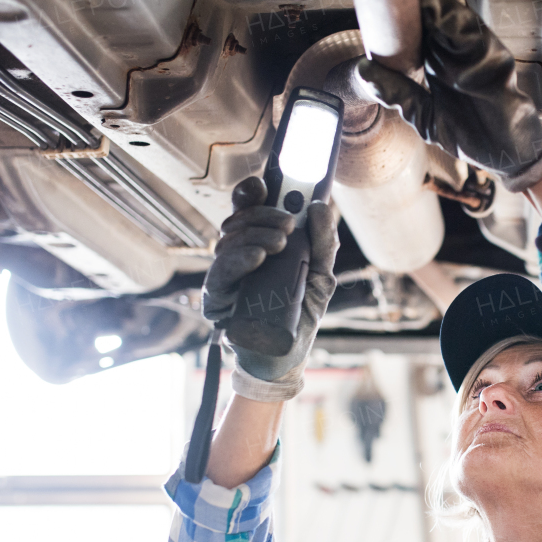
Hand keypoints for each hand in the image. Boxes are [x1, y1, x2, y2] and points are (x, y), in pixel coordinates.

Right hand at [202, 176, 339, 384]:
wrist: (287, 357)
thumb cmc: (300, 315)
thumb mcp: (321, 277)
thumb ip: (324, 244)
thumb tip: (319, 207)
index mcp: (259, 244)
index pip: (248, 210)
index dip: (251, 193)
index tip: (263, 185)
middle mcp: (238, 255)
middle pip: (238, 219)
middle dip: (263, 215)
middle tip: (288, 224)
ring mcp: (226, 275)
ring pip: (228, 241)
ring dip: (255, 235)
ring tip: (279, 244)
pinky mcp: (217, 299)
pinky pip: (221, 273)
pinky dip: (239, 260)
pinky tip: (257, 256)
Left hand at [353, 0, 541, 192]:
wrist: (508, 154)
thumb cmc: (475, 136)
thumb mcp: (427, 118)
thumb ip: (399, 95)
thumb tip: (364, 71)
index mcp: (441, 65)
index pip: (418, 32)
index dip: (402, 17)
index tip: (379, 6)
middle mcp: (458, 54)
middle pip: (434, 17)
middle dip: (414, 2)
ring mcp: (477, 53)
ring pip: (452, 17)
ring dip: (430, 1)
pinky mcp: (494, 58)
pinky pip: (472, 32)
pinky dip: (451, 17)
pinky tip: (431, 6)